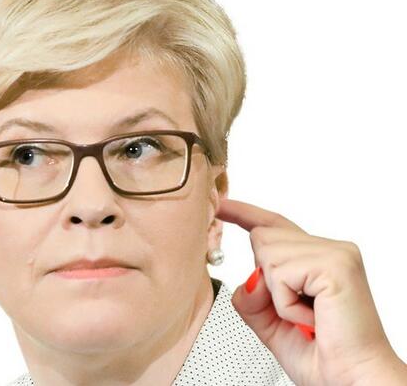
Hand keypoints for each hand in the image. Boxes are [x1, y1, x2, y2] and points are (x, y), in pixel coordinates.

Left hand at [216, 198, 406, 385]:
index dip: (244, 214)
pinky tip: (311, 317)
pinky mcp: (335, 265)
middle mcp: (330, 250)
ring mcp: (335, 254)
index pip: (274, 225)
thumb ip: (251, 297)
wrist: (352, 383)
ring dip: (276, 296)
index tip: (222, 205)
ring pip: (267, 252)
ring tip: (307, 317)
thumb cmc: (323, 358)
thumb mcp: (271, 324)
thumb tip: (249, 276)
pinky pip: (279, 274)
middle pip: (262, 237)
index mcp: (317, 259)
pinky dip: (285, 304)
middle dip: (265, 279)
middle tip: (297, 312)